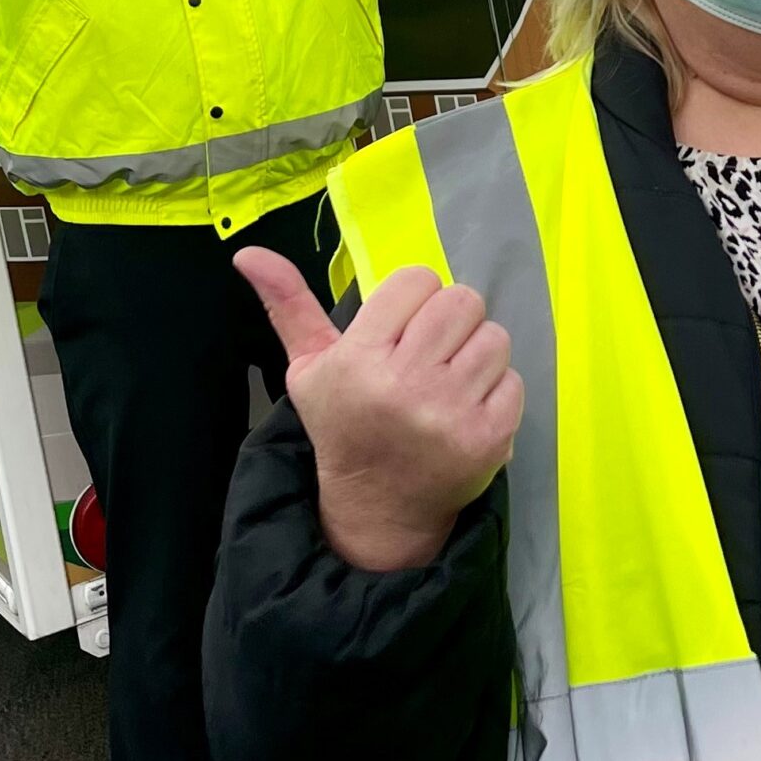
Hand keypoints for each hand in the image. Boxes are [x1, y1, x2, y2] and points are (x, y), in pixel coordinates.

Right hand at [235, 249, 522, 571]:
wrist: (377, 508)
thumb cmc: (344, 426)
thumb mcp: (308, 368)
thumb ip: (289, 305)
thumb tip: (247, 252)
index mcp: (360, 360)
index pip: (416, 280)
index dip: (412, 300)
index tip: (398, 332)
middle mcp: (406, 385)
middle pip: (461, 301)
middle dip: (448, 322)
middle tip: (429, 354)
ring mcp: (450, 413)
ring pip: (493, 336)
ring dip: (475, 354)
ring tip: (448, 382)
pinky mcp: (488, 438)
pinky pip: (513, 380)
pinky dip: (495, 392)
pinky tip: (465, 411)